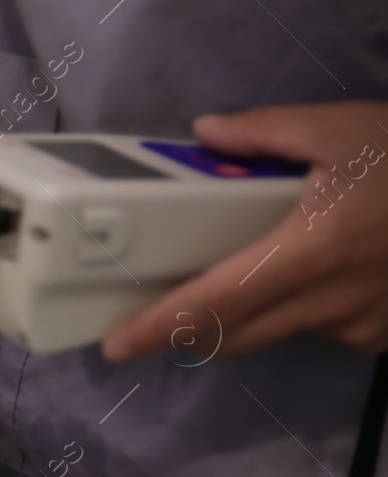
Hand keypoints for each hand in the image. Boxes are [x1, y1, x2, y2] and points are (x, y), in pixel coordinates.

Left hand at [103, 101, 387, 360]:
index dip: (160, 327)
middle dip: (184, 332)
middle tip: (144, 319)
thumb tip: (205, 133)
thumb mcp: (344, 128)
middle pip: (233, 335)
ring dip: (241, 316)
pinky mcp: (379, 336)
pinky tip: (303, 275)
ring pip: (273, 333)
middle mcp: (333, 300)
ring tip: (229, 278)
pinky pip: (315, 330)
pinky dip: (293, 310)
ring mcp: (359, 325)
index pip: (217, 303)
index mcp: (314, 251)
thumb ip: (266, 132)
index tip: (118, 345)